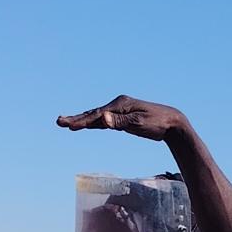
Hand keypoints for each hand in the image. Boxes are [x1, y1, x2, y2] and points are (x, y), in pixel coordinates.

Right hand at [57, 95, 185, 141]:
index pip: (96, 115)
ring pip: (97, 117)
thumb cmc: (157, 123)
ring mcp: (120, 111)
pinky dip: (93, 123)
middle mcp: (118, 105)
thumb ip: (120, 122)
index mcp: (120, 105)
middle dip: (76, 119)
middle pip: (93, 114)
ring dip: (82, 121)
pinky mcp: (123, 117)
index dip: (81, 121)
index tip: (67, 125)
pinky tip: (86, 125)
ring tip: (67, 124)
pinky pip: (104, 120)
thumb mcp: (139, 124)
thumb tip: (102, 118)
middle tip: (58, 122)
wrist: (172, 122)